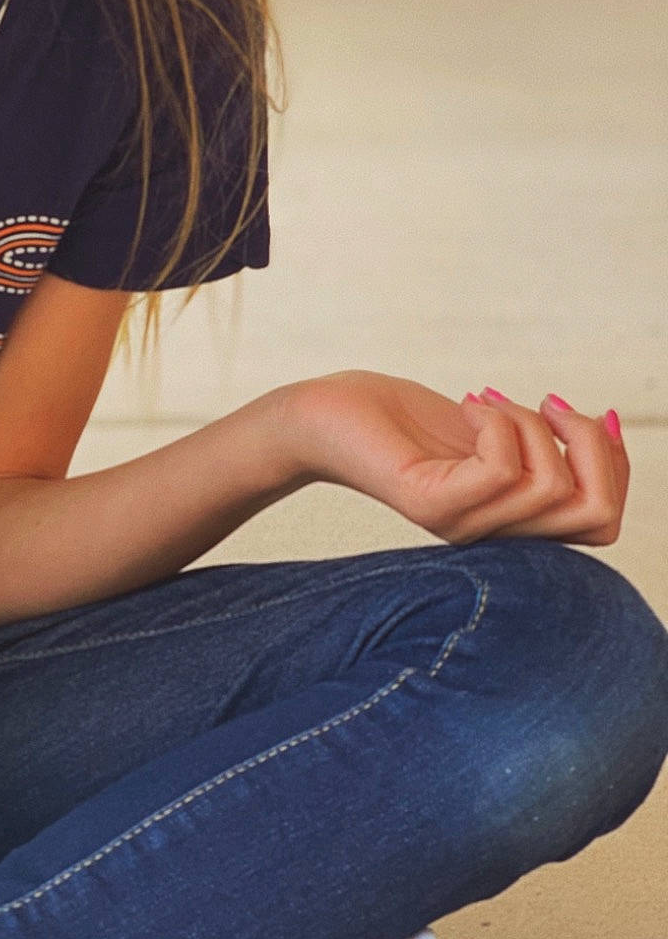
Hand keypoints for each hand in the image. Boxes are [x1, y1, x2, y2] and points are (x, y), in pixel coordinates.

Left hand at [283, 372, 629, 546]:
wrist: (323, 416)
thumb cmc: (402, 419)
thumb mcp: (490, 430)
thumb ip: (541, 443)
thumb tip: (606, 425)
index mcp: (513, 524)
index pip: (603, 523)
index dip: (616, 464)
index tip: (589, 412)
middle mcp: (494, 537)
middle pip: (595, 513)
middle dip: (593, 445)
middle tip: (548, 403)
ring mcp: (463, 525)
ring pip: (551, 485)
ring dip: (532, 423)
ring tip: (488, 401)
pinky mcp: (430, 503)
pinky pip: (501, 470)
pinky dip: (498, 423)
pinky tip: (469, 404)